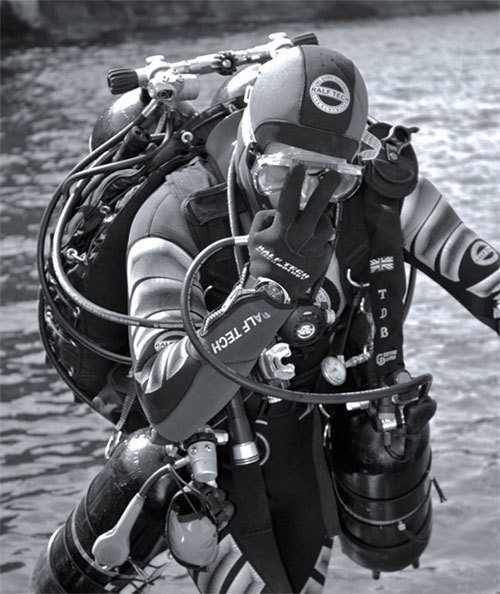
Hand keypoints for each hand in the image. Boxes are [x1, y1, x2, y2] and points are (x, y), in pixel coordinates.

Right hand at [248, 164, 337, 300]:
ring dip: (321, 221)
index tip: (299, 165)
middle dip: (326, 188)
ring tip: (312, 225)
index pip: (290, 199)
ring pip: (326, 225)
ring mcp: (315, 246)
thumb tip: (276, 212)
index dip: (294, 181)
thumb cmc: (263, 264)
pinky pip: (325, 241)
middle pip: (317, 207)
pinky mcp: (323, 256)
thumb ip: (264, 219)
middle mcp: (303, 235)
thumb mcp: (255, 239)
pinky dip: (319, 239)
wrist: (275, 291)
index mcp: (284, 228)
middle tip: (334, 174)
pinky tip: (310, 244)